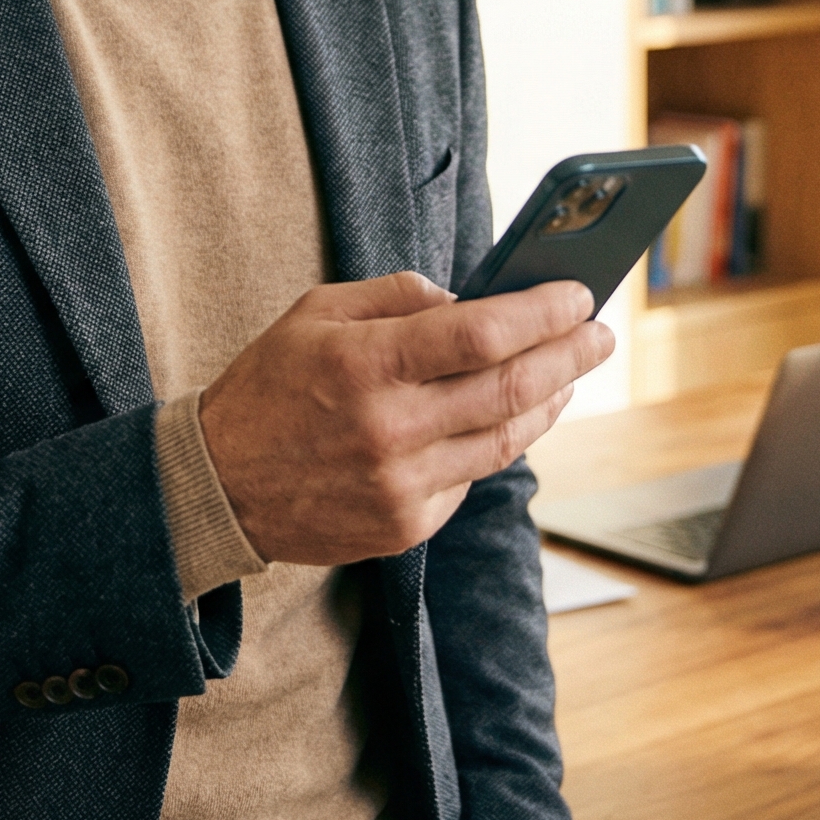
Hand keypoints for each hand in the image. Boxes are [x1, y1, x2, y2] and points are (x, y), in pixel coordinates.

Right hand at [196, 273, 614, 564]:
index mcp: (365, 364)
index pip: (480, 333)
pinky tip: (510, 417)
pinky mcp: (406, 525)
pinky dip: (498, 442)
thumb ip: (394, 297)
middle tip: (600, 334)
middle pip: (510, 388)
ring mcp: (401, 485)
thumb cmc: (268, 387)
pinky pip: (472, 478)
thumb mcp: (315, 313)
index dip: (542, 311)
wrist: (218, 486)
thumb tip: (465, 298)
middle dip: (571, 355)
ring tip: (571, 374)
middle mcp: (389, 428)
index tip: (578, 294)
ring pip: (506, 440)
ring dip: (550, 402)